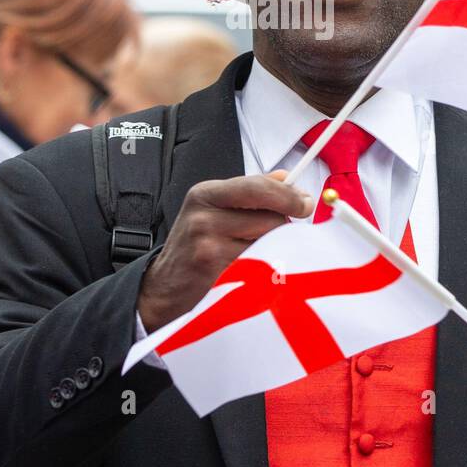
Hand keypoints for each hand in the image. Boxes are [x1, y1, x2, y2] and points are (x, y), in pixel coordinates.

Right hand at [137, 171, 313, 332]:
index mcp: (205, 194)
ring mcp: (209, 248)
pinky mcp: (217, 276)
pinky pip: (259, 269)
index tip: (305, 203)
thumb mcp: (212, 210)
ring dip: (272, 251)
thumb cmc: (192, 248)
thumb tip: (286, 177)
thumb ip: (249, 192)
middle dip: (281, 228)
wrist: (161, 289)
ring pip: (269, 245)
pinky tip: (248, 273)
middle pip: (270, 218)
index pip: (257, 187)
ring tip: (254, 255)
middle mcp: (204, 218)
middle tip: (274, 237)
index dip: (288, 195)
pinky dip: (263, 272)